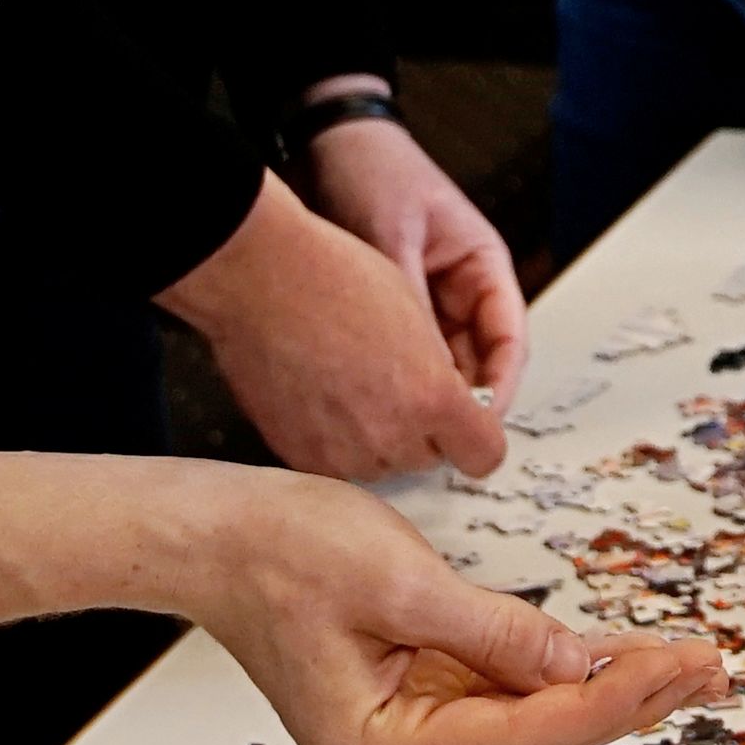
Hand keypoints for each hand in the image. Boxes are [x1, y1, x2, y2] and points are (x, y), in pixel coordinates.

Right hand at [161, 166, 506, 481]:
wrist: (258, 279)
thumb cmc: (338, 279)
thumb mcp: (419, 316)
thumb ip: (444, 376)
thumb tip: (454, 407)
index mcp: (433, 399)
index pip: (485, 455)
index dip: (478, 435)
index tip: (467, 418)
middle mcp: (392, 438)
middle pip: (431, 458)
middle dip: (425, 430)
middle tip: (398, 386)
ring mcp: (342, 454)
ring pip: (383, 464)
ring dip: (379, 438)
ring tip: (353, 385)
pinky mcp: (300, 458)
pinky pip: (337, 463)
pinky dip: (336, 440)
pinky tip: (321, 395)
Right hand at [193, 470, 727, 744]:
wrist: (211, 533)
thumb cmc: (280, 552)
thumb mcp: (402, 581)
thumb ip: (499, 632)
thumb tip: (584, 669)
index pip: (525, 732)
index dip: (613, 699)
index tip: (683, 667)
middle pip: (535, 734)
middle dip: (627, 699)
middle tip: (712, 669)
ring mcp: (403, 726)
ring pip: (528, 712)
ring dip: (605, 684)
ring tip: (689, 665)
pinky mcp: (410, 690)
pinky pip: (502, 682)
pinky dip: (560, 665)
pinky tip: (621, 657)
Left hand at [304, 105, 529, 408]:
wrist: (325, 145)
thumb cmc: (374, 173)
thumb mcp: (394, 236)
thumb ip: (408, 303)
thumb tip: (418, 377)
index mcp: (484, 267)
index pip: (508, 339)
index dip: (499, 386)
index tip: (478, 421)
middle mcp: (461, 292)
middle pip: (475, 364)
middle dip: (458, 402)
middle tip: (431, 439)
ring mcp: (426, 305)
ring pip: (435, 370)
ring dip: (420, 396)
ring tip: (394, 424)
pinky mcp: (390, 316)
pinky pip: (398, 361)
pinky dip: (387, 382)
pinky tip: (364, 400)